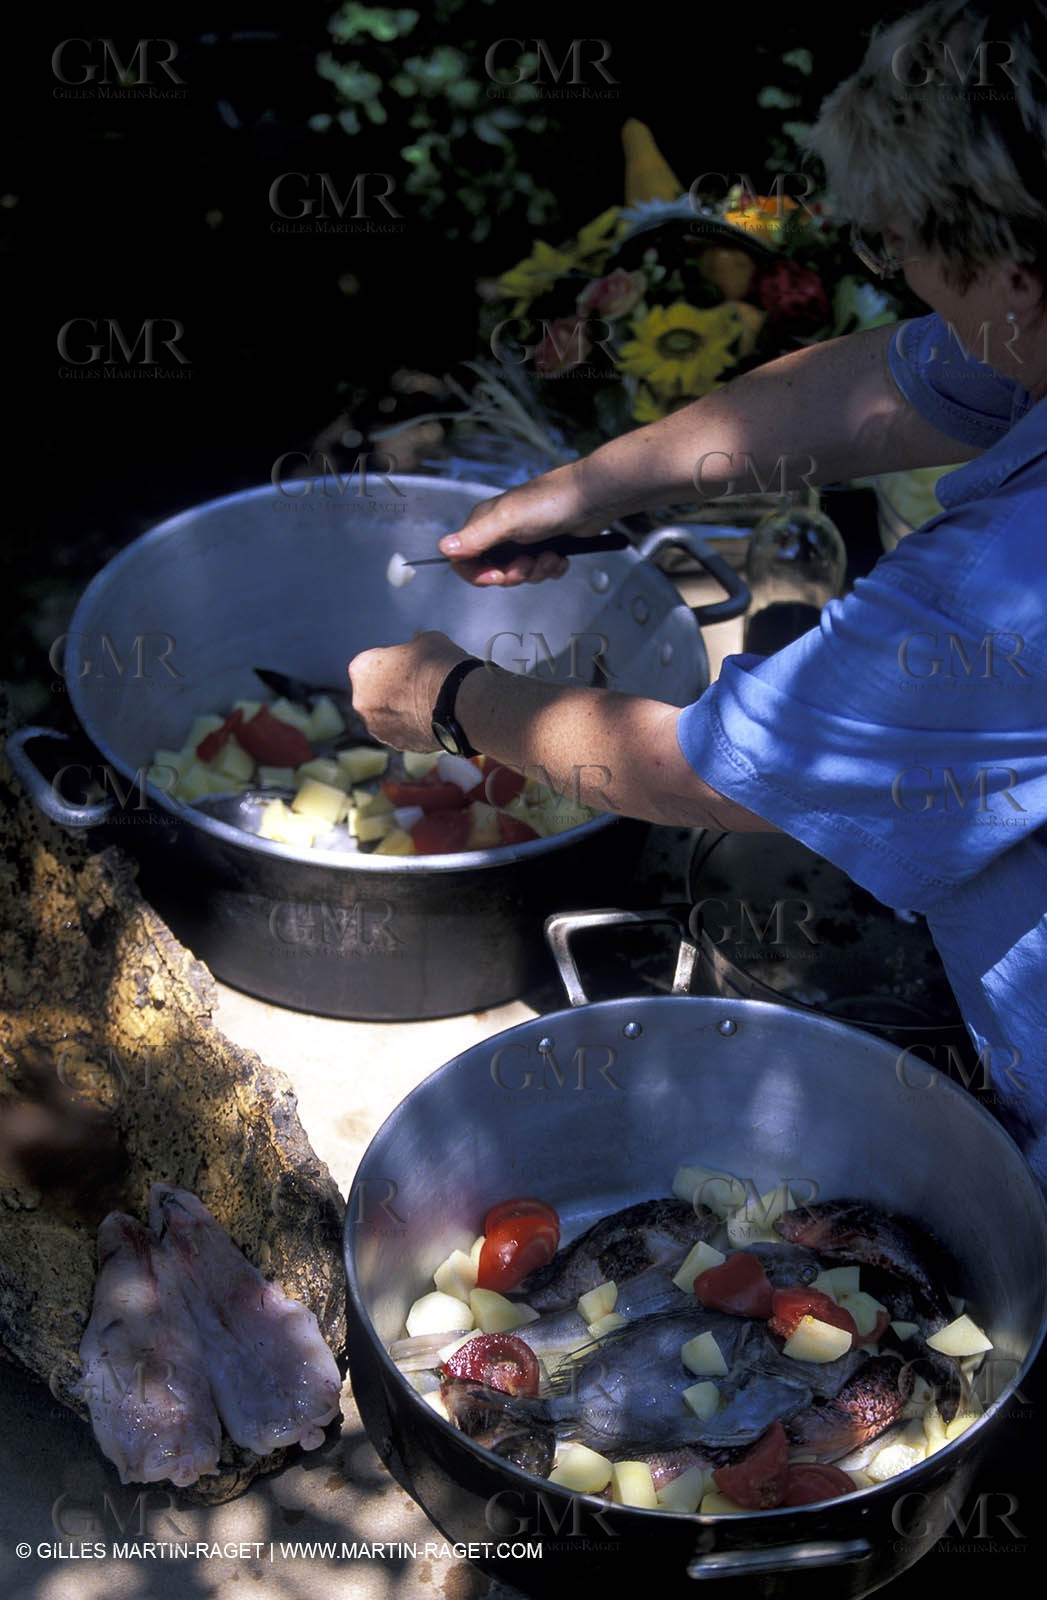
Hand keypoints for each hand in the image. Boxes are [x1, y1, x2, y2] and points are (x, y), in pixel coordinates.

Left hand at [348, 631, 469, 749]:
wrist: (459, 703)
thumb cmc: (440, 665)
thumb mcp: (428, 641)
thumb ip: (416, 642)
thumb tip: (416, 639)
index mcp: (362, 668)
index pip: (372, 663)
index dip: (392, 662)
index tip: (410, 663)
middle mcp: (361, 701)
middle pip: (375, 692)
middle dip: (392, 689)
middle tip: (418, 684)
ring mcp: (377, 727)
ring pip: (386, 716)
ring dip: (401, 711)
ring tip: (429, 703)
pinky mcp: (396, 744)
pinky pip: (402, 732)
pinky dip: (412, 727)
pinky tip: (433, 719)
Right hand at [438, 461, 614, 586]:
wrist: (594, 498)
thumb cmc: (551, 501)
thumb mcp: (509, 520)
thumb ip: (476, 537)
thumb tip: (443, 549)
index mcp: (485, 522)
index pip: (464, 559)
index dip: (478, 574)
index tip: (497, 576)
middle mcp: (502, 531)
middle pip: (493, 571)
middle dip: (514, 574)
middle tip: (528, 562)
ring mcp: (524, 540)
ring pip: (520, 574)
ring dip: (537, 570)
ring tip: (550, 554)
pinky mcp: (545, 547)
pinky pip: (541, 571)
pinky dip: (551, 568)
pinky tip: (560, 555)